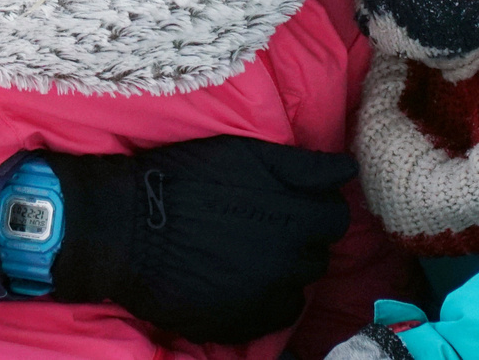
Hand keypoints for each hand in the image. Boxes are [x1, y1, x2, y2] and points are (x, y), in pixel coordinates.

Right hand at [47, 136, 355, 340]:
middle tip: (264, 225)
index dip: (316, 207)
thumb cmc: (186, 180)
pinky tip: (238, 279)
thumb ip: (306, 165)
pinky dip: (265, 299)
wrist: (128, 228)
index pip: (336, 217)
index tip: (294, 203)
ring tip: (248, 253)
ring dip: (284, 270)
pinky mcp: (241, 324)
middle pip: (318, 253)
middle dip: (300, 239)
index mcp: (296, 217)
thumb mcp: (247, 154)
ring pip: (298, 286)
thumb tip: (349, 169)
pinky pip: (275, 315)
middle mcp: (290, 262)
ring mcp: (266, 297)